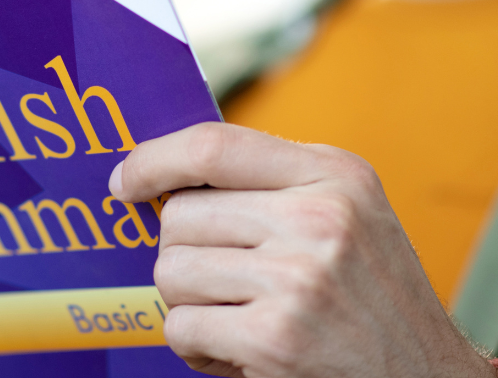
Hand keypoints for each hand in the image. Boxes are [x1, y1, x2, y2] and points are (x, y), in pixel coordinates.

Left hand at [109, 122, 496, 377]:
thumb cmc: (372, 295)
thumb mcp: (346, 212)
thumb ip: (272, 182)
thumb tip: (165, 175)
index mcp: (335, 173)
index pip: (212, 145)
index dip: (153, 160)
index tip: (124, 181)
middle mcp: (320, 217)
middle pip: (179, 216)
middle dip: (183, 254)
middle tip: (224, 283)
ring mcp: (298, 277)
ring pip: (170, 271)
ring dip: (188, 304)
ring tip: (237, 317)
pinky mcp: (276, 338)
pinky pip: (180, 327)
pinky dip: (196, 346)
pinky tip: (238, 352)